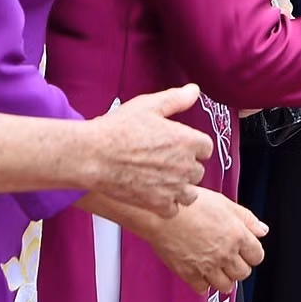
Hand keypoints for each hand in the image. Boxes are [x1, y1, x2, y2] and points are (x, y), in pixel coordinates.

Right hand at [90, 86, 212, 216]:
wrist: (94, 155)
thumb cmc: (119, 129)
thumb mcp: (150, 105)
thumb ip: (177, 99)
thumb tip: (194, 91)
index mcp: (188, 141)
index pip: (206, 147)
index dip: (193, 146)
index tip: (180, 145)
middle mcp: (185, 166)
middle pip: (198, 171)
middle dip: (185, 167)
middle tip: (166, 161)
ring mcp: (173, 188)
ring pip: (190, 194)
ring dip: (181, 188)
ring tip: (164, 181)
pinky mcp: (158, 204)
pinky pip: (173, 210)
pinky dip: (166, 205)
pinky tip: (154, 194)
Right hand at [137, 187, 267, 295]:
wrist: (161, 213)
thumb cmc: (189, 204)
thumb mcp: (224, 203)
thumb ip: (247, 218)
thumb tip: (262, 229)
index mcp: (237, 235)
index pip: (257, 256)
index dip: (253, 253)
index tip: (247, 250)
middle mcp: (225, 254)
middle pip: (243, 273)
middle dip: (239, 266)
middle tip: (231, 258)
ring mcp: (208, 267)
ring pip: (226, 286)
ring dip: (224, 278)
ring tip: (217, 267)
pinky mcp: (190, 275)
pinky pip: (204, 289)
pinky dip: (204, 283)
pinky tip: (201, 271)